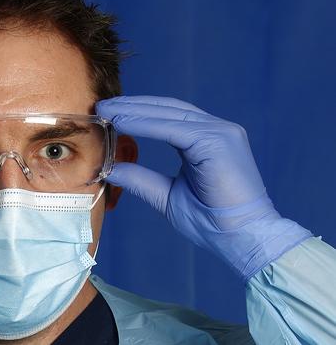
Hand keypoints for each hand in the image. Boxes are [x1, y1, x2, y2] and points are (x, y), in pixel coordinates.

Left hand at [96, 96, 310, 280]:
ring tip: (106, 111)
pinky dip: (145, 124)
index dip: (137, 112)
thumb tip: (111, 168)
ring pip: (169, 114)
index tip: (108, 113)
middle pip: (168, 109)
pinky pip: (174, 129)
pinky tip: (122, 122)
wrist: (244, 239)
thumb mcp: (167, 195)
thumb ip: (141, 178)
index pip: (168, 117)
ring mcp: (221, 133)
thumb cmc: (212, 222)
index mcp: (208, 141)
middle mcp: (217, 130)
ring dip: (134, 110)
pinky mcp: (218, 142)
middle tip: (101, 106)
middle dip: (132, 105)